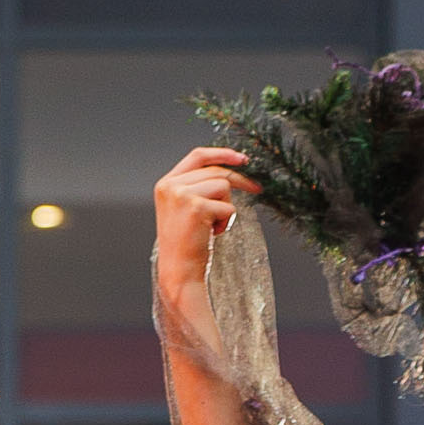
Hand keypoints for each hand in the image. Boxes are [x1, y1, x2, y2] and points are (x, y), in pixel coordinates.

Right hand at [153, 144, 259, 290]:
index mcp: (166, 183)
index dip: (222, 153)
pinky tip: (212, 233)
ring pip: (224, 186)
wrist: (178, 271)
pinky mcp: (196, 207)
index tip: (242, 158)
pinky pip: (228, 206)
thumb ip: (196, 187)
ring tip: (213, 226)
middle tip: (257, 189)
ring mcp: (182, 195)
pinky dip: (227, 221)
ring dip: (227, 207)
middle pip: (216, 171)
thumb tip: (229, 171)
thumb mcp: (184, 208)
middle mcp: (171, 186)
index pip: (197, 156)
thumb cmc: (185, 244)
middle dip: (240, 180)